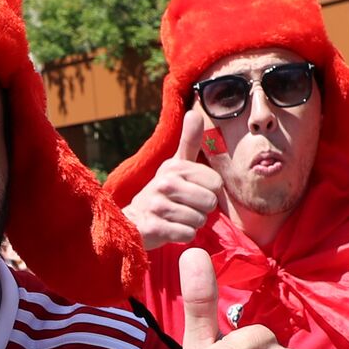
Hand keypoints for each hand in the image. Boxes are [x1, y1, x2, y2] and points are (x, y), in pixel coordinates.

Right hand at [122, 109, 223, 250]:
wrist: (133, 219)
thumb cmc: (161, 192)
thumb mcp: (175, 165)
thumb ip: (188, 141)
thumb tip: (194, 113)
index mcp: (174, 167)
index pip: (216, 184)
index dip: (208, 192)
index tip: (192, 193)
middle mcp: (165, 183)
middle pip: (210, 203)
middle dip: (201, 210)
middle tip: (184, 208)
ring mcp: (158, 205)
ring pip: (199, 220)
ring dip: (191, 224)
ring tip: (176, 218)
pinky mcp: (154, 227)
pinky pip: (187, 234)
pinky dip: (182, 235)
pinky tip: (170, 229)